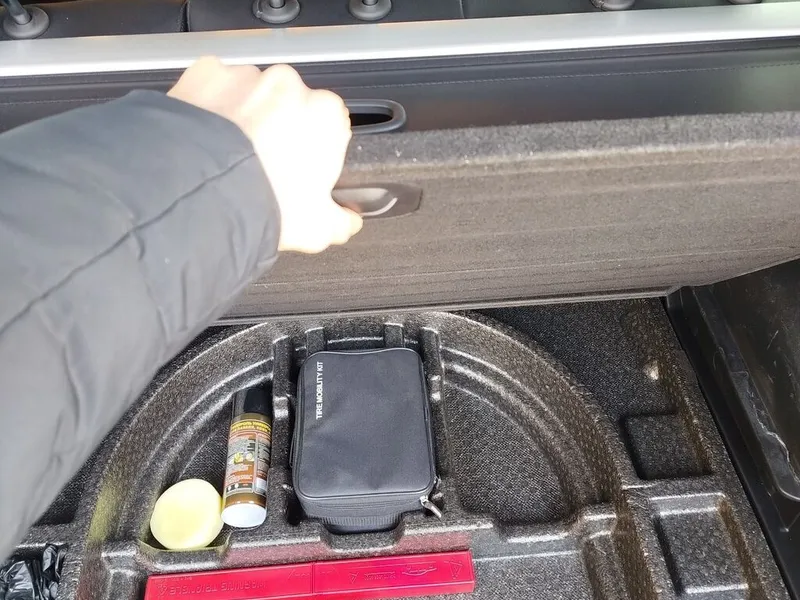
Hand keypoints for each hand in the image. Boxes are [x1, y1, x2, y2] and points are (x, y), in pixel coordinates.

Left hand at [168, 57, 361, 253]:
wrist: (201, 192)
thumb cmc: (263, 203)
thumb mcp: (317, 229)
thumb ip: (342, 222)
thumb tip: (347, 221)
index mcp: (326, 115)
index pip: (330, 126)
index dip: (314, 151)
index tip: (300, 171)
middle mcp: (290, 86)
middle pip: (289, 105)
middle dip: (278, 129)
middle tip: (261, 168)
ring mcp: (247, 76)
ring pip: (250, 95)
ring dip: (243, 117)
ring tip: (228, 157)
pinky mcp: (207, 74)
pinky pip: (213, 88)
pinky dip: (210, 107)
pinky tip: (205, 139)